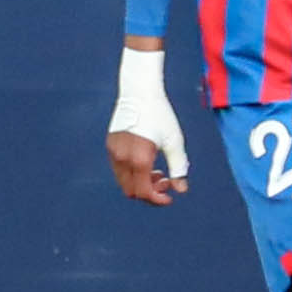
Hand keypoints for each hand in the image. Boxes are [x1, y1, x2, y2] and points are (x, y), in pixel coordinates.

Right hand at [106, 44, 188, 205]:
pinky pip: (119, 169)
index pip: (143, 192)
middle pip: (131, 191)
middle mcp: (123, 158)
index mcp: (139, 159)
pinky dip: (132, 172)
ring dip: (140, 182)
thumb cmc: (160, 115)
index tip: (169, 197)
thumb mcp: (174, 142)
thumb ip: (178, 168)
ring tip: (157, 170)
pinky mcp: (111, 145)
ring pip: (124, 181)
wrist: (139, 92)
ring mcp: (114, 152)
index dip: (157, 199)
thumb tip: (181, 190)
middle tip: (165, 181)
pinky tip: (146, 161)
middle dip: (149, 192)